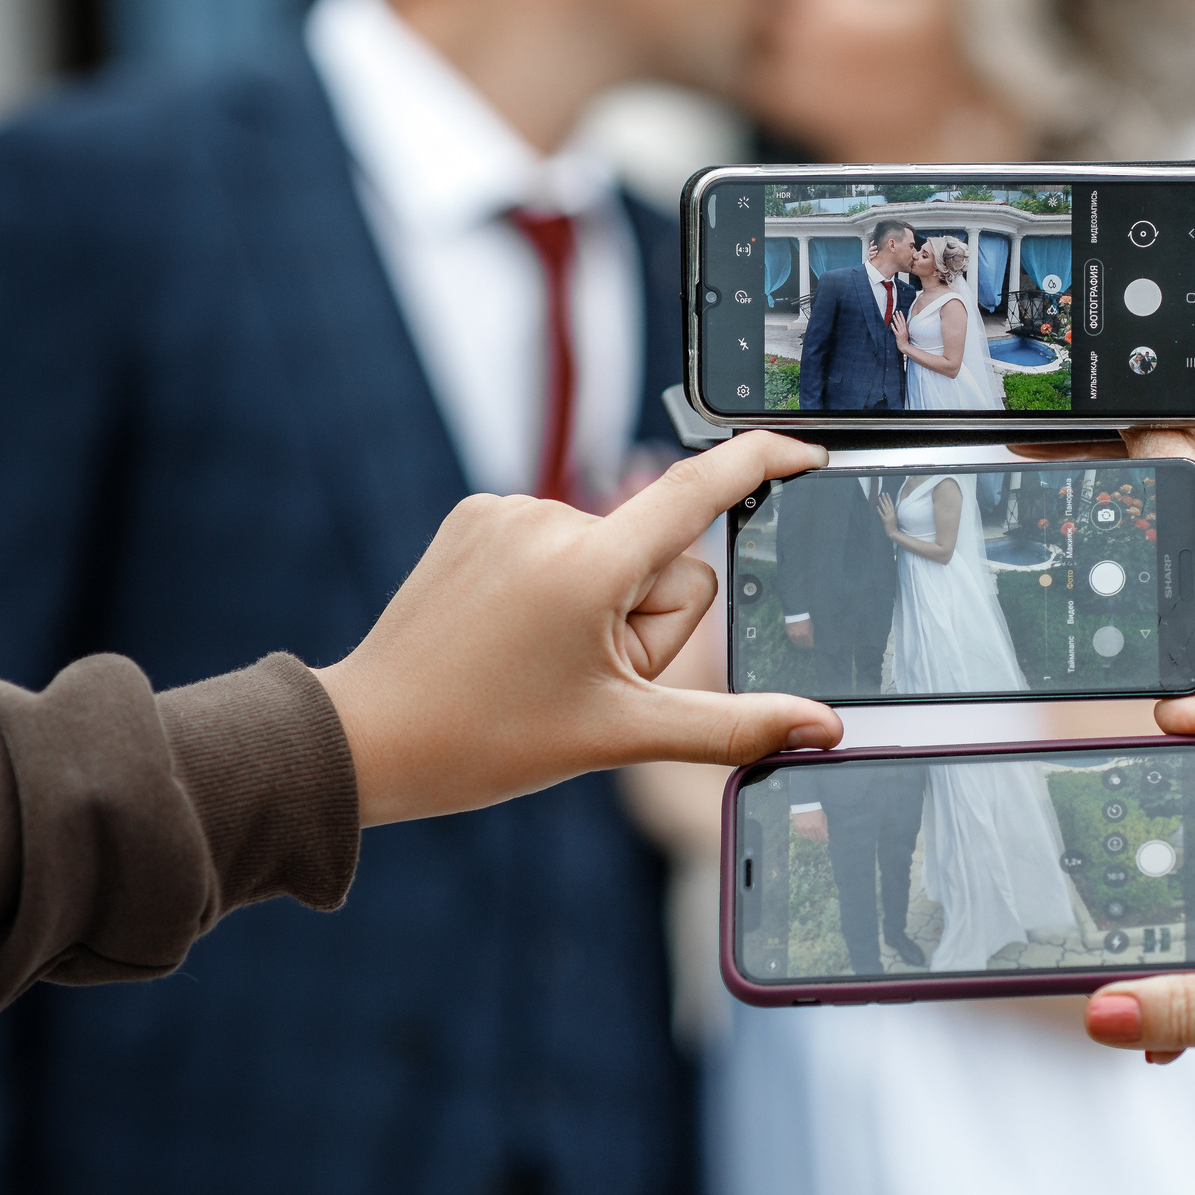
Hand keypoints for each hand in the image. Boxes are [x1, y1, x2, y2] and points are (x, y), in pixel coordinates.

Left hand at [315, 433, 843, 824]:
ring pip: (611, 554)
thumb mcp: (622, 736)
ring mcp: (506, 512)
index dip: (763, 462)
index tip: (809, 452)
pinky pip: (558, 542)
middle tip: (586, 677)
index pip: (700, 489)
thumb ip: (734, 727)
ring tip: (539, 661)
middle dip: (646, 620)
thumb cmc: (487, 742)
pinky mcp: (475, 515)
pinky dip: (554, 586)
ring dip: (599, 607)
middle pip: (660, 559)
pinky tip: (511, 631)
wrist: (370, 737)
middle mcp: (550, 519)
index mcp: (589, 566)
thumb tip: (824, 730)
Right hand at [783, 616, 813, 648]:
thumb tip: (811, 639)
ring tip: (801, 643)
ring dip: (800, 643)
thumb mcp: (811, 626)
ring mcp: (794, 636)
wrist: (796, 613)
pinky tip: (796, 640)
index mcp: (807, 634)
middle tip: (806, 644)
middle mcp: (800, 637)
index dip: (811, 644)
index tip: (811, 644)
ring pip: (797, 643)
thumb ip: (811, 633)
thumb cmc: (805, 619)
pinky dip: (795, 641)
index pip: (809, 643)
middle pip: (803, 644)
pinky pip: (792, 640)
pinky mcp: (789, 634)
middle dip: (806, 644)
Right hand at [792, 807, 828, 842]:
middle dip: (818, 837)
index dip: (825, 839)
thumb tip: (826, 835)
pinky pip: (802, 834)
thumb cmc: (815, 808)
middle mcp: (811, 829)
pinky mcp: (797, 827)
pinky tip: (806, 829)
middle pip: (815, 839)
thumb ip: (825, 826)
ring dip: (811, 836)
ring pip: (808, 837)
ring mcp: (803, 828)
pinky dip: (804, 833)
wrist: (804, 802)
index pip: (822, 837)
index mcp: (818, 826)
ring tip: (812, 831)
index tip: (826, 840)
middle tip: (819, 835)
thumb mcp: (823, 816)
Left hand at [874, 493, 900, 536]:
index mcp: (894, 513)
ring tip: (879, 498)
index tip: (887, 493)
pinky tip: (877, 507)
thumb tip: (894, 507)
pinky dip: (879, 511)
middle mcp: (891, 514)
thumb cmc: (894, 525)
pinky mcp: (885, 521)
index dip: (889, 498)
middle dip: (885, 499)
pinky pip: (882, 515)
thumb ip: (894, 512)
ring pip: (884, 509)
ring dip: (882, 503)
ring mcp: (888, 517)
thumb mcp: (895, 517)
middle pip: (888, 505)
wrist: (893, 532)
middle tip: (882, 493)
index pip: (891, 504)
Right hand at [1015, 251, 1194, 764]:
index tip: (1131, 253)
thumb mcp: (1185, 482)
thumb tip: (1103, 370)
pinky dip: (1139, 417)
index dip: (1186, 262)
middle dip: (1147, 332)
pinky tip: (1073, 427)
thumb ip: (1145, 412)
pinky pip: (1187, 408)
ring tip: (1067, 389)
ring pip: (1191, 367)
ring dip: (1132, 384)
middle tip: (1086, 334)